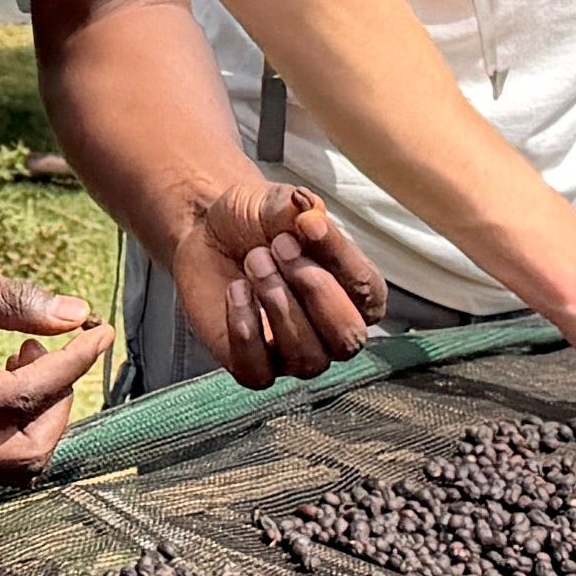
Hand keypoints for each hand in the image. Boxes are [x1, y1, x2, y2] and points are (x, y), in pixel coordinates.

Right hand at [0, 257, 115, 481]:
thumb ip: (6, 300)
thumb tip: (74, 315)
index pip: (22, 399)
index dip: (71, 365)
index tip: (98, 331)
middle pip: (24, 456)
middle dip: (61, 405)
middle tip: (65, 352)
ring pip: (8, 467)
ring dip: (39, 420)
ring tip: (31, 359)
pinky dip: (14, 425)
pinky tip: (8, 373)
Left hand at [163, 180, 386, 387]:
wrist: (207, 233)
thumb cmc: (255, 221)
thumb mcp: (277, 202)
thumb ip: (299, 209)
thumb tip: (312, 217)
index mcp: (357, 292)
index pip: (369, 291)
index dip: (340, 257)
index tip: (308, 223)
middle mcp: (333, 332)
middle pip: (348, 339)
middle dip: (314, 290)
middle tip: (279, 246)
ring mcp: (295, 354)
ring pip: (306, 358)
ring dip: (278, 305)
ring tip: (254, 261)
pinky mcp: (254, 366)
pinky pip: (258, 373)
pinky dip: (245, 332)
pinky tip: (236, 291)